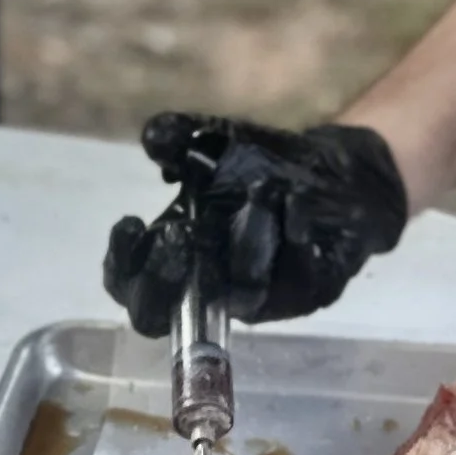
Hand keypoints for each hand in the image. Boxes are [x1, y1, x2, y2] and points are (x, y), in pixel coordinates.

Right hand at [101, 113, 406, 337]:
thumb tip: (154, 137)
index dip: (121, 266)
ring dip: (246, 242)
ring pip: (240, 295)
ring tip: (262, 189)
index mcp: (175, 254)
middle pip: (160, 317)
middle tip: (181, 235)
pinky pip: (294, 281)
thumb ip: (182, 136)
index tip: (133, 222)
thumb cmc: (262, 163)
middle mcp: (208, 285)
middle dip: (164, 279)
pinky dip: (291, 237)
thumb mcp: (217, 140)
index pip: (128, 283)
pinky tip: (294, 201)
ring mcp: (255, 298)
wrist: (334, 173)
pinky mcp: (303, 295)